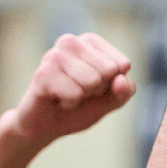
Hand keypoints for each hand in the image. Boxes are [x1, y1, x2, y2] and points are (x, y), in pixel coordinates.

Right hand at [7, 33, 135, 145]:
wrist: (47, 125)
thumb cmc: (80, 107)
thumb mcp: (111, 101)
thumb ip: (125, 91)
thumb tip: (121, 79)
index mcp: (90, 42)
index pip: (122, 64)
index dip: (112, 84)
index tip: (94, 87)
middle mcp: (71, 42)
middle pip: (108, 71)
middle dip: (98, 90)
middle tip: (78, 91)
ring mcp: (54, 55)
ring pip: (93, 80)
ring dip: (83, 96)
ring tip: (67, 94)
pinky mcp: (42, 73)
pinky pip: (75, 93)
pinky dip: (70, 103)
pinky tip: (57, 99)